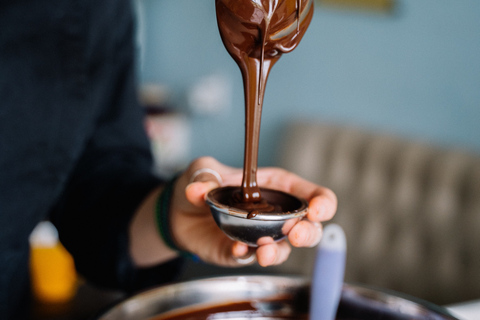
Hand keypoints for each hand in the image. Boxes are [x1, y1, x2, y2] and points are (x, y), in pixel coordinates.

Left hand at [170, 156, 336, 266]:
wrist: (179, 210)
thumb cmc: (203, 182)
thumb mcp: (204, 170)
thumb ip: (205, 175)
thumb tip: (198, 188)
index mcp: (277, 187)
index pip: (311, 195)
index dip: (322, 202)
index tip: (318, 209)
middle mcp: (275, 215)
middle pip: (308, 228)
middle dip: (308, 233)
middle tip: (296, 234)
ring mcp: (260, 236)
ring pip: (283, 249)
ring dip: (277, 252)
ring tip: (265, 253)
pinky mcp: (241, 252)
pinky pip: (250, 258)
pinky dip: (246, 255)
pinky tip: (239, 249)